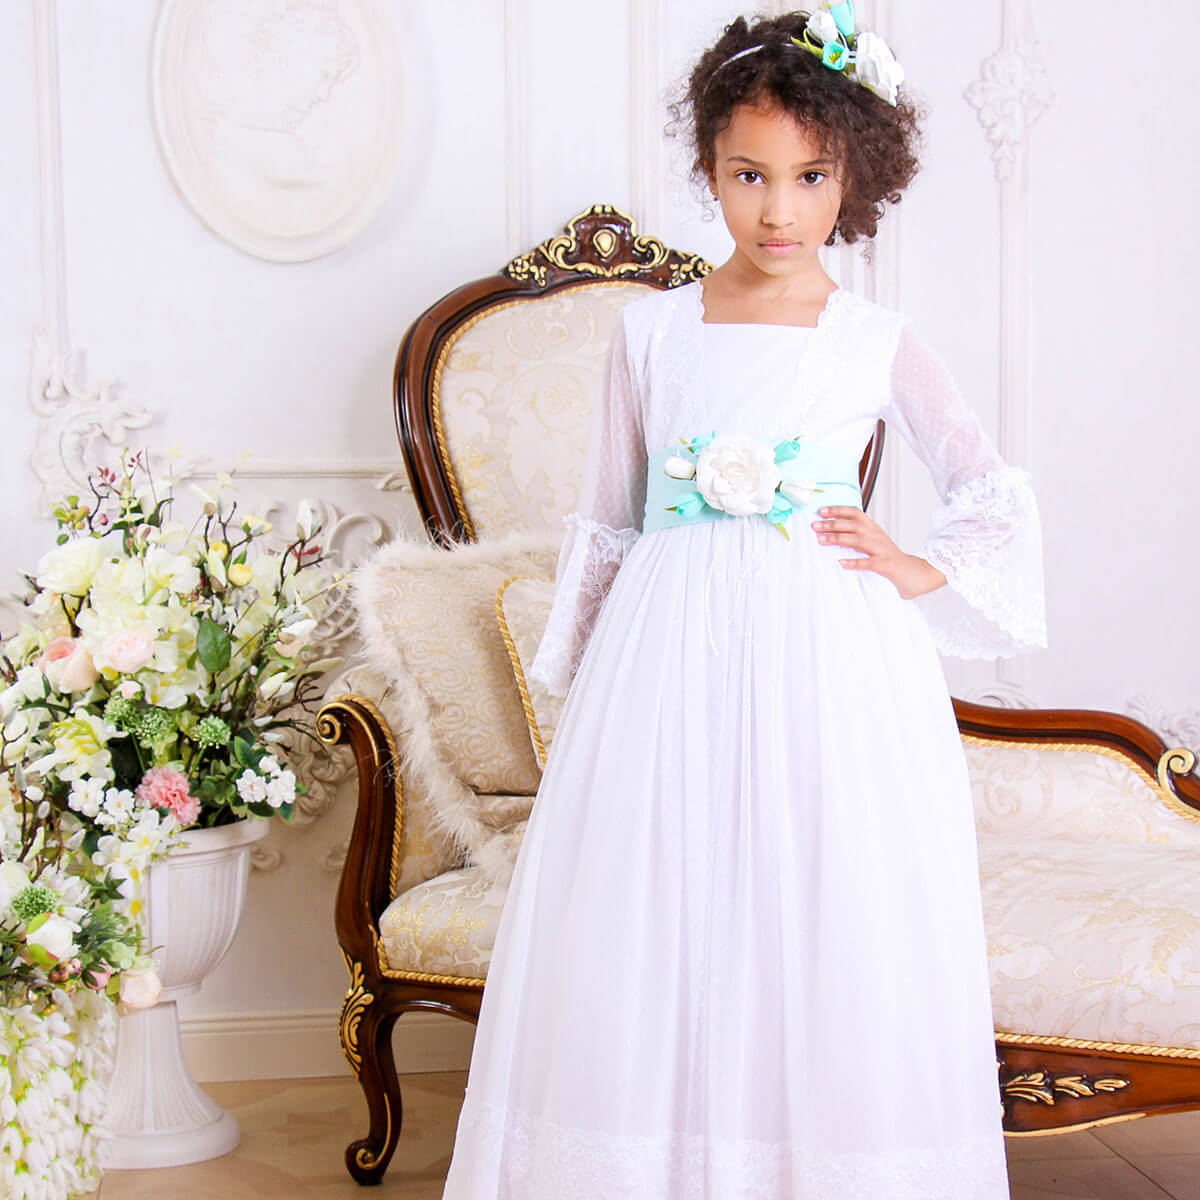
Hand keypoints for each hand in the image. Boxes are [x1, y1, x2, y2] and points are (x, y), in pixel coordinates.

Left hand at [811, 507, 946, 599]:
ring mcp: (882, 551)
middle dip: (833, 524)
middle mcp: (877, 536)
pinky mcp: (886, 565)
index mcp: (874, 530)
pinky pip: (869, 563)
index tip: (820, 511)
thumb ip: (858, 539)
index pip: (855, 514)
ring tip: (821, 540)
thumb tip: (831, 536)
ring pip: (859, 540)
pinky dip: (855, 562)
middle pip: (854, 525)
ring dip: (838, 538)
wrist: (918, 574)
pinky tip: (841, 563)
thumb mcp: (874, 545)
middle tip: (814, 526)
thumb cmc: (891, 560)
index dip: (838, 510)